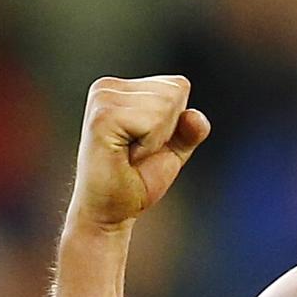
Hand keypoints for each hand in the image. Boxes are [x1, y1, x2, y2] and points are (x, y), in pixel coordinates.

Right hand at [69, 75, 210, 230]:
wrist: (110, 210)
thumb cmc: (137, 179)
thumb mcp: (174, 150)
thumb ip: (190, 130)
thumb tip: (195, 116)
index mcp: (122, 88)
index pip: (178, 85)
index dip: (175, 121)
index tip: (147, 142)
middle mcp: (108, 87)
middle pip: (175, 92)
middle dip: (167, 129)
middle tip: (138, 151)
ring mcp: (101, 100)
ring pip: (165, 106)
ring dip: (156, 139)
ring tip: (130, 153)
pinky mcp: (101, 118)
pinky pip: (152, 122)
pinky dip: (149, 145)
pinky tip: (125, 154)